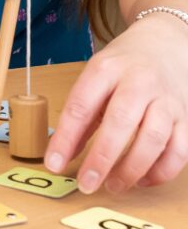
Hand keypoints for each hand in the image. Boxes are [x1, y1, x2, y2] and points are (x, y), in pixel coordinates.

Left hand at [45, 13, 187, 192]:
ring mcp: (166, 99)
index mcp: (106, 69)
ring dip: (132, 169)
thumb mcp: (94, 77)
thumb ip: (81, 114)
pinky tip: (142, 180)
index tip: (53, 163)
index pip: (81, 105)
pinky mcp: (187, 116)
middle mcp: (138, 82)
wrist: (165, 43)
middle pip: (120, 123)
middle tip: (86, 183)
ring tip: (112, 186)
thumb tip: (63, 153)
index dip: (65, 138)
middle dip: (101, 159)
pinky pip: (179, 151)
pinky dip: (161, 171)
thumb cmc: (122, 65)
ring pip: (153, 139)